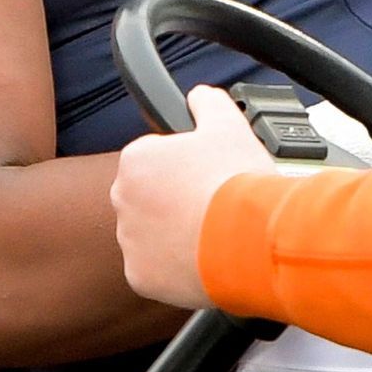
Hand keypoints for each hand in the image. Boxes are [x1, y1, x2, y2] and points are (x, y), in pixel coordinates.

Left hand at [110, 85, 275, 309]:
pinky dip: (175, 263)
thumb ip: (208, 103)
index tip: (207, 171)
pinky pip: (156, 266)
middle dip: (175, 197)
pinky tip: (204, 253)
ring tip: (213, 228)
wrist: (248, 240)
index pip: (154, 155)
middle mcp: (123, 199)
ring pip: (151, 232)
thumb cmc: (237, 182)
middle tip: (212, 199)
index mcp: (137, 159)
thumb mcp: (229, 125)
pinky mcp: (140, 275)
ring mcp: (129, 240)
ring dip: (174, 230)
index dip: (185, 162)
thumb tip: (199, 96)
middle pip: (149, 195)